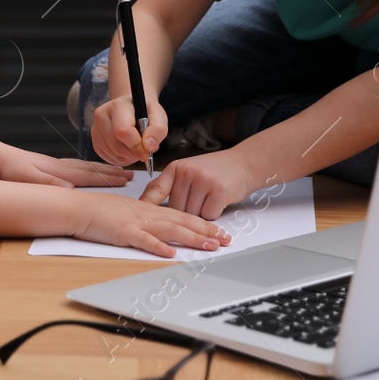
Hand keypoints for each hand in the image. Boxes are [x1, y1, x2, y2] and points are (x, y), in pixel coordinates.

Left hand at [0, 148, 130, 188]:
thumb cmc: (8, 170)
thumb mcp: (27, 179)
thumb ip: (49, 184)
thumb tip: (71, 189)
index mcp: (59, 171)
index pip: (90, 176)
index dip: (109, 179)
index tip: (127, 179)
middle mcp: (60, 166)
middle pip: (92, 169)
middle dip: (111, 172)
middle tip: (130, 174)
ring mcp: (54, 164)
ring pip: (84, 166)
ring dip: (101, 169)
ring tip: (115, 170)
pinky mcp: (47, 165)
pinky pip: (74, 166)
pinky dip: (86, 168)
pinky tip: (85, 170)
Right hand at [72, 192, 230, 257]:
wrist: (79, 207)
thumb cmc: (101, 211)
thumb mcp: (129, 212)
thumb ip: (146, 219)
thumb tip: (161, 230)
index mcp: (150, 209)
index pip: (182, 215)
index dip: (202, 224)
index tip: (219, 231)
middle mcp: (148, 214)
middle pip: (183, 221)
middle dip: (206, 230)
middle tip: (226, 239)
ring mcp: (137, 223)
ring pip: (170, 229)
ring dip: (192, 238)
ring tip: (210, 245)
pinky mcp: (124, 232)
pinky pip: (144, 240)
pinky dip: (158, 246)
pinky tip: (171, 253)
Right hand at [91, 95, 167, 167]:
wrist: (132, 109)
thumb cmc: (145, 113)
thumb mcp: (158, 116)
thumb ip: (158, 130)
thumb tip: (148, 146)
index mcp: (118, 105)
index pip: (122, 131)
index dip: (136, 146)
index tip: (147, 153)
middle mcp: (101, 115)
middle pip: (116, 146)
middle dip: (133, 154)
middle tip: (143, 151)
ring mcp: (95, 128)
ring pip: (112, 154)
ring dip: (128, 158)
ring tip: (136, 150)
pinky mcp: (95, 140)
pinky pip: (107, 158)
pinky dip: (121, 160)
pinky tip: (127, 152)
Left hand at [140, 149, 260, 220]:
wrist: (242, 163)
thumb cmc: (214, 171)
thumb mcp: (188, 171)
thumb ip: (172, 185)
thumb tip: (150, 204)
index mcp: (175, 168)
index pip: (155, 190)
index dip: (146, 205)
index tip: (135, 216)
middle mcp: (187, 172)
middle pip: (175, 209)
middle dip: (185, 211)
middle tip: (199, 200)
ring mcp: (202, 181)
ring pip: (191, 215)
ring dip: (201, 213)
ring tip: (209, 198)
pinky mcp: (218, 191)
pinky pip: (208, 216)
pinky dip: (214, 213)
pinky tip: (218, 201)